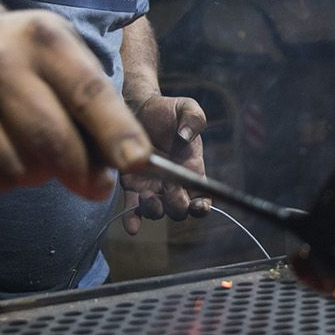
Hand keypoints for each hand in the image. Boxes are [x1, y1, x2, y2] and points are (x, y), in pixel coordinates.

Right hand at [0, 10, 150, 197]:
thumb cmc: (28, 58)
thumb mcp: (67, 57)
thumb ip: (98, 106)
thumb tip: (125, 163)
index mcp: (44, 40)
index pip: (86, 92)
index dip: (114, 131)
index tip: (137, 161)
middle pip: (49, 138)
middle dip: (81, 171)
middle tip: (96, 184)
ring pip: (16, 167)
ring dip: (39, 174)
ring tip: (39, 152)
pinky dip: (8, 179)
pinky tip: (7, 151)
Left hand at [120, 93, 210, 226]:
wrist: (137, 107)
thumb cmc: (166, 109)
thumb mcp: (186, 107)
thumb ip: (195, 119)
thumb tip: (186, 136)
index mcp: (192, 168)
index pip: (202, 197)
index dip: (202, 206)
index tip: (197, 205)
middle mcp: (174, 183)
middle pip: (180, 210)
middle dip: (177, 205)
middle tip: (169, 188)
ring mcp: (152, 186)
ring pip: (157, 212)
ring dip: (155, 210)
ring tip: (148, 196)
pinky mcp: (131, 186)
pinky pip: (133, 208)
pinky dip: (133, 219)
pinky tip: (132, 227)